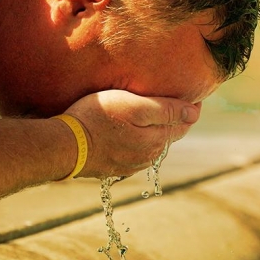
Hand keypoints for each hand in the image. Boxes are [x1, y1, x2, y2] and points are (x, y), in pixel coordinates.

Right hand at [64, 90, 200, 177]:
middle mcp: (147, 156)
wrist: (64, 146)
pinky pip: (134, 152)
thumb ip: (166, 110)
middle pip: (169, 134)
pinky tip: (131, 131)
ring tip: (152, 112)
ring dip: (156, 130)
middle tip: (175, 98)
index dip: (190, 107)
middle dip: (174, 118)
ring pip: (152, 144)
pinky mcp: (113, 167)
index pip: (184, 123)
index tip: (192, 92)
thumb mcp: (134, 106)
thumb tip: (195, 113)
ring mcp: (130, 164)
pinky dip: (138, 140)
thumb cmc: (97, 119)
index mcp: (156, 141)